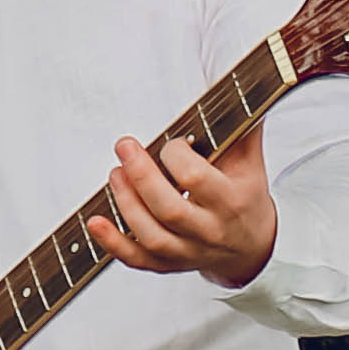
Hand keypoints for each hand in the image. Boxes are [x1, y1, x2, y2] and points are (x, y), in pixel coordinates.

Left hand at [91, 122, 277, 287]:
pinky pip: (137, 259)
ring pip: (151, 235)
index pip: (195, 179)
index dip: (175, 155)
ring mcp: (188, 251)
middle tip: (125, 147)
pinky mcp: (168, 264)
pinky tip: (96, 222)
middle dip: (141, 175)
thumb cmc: (246, 198)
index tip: (171, 142)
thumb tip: (237, 85)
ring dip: (126, 203)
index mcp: (231, 201)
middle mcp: (210, 230)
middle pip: (170, 209)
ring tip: (115, 174)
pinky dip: (113, 243)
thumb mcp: (251, 162)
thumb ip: (242, 126)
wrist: (253, 248)